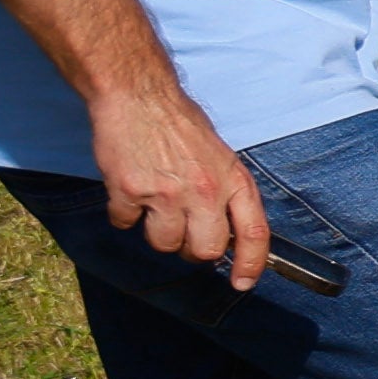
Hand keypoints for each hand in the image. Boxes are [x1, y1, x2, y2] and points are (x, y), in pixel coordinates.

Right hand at [93, 83, 270, 287]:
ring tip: (153, 203)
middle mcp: (205, 190)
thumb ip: (226, 194)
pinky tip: (128, 189)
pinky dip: (123, 214)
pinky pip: (124, 224)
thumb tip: (227, 234)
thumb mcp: (221, 157)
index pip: (254, 233)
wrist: (139, 96)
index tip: (242, 282)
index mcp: (233, 180)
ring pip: (163, 244)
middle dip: (191, 249)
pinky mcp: (130, 191)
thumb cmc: (181, 125)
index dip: (251, 264)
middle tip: (181, 229)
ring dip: (155, 231)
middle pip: (204, 251)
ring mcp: (167, 193)